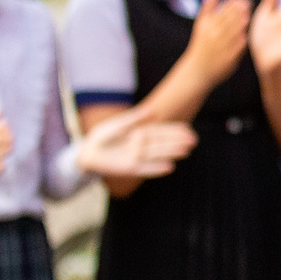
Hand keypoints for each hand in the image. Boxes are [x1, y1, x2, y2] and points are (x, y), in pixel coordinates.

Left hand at [73, 110, 195, 180]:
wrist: (87, 153)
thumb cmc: (101, 137)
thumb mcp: (117, 124)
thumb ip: (134, 119)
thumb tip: (152, 110)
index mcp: (140, 133)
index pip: (161, 131)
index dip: (174, 131)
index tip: (188, 130)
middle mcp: (142, 146)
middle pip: (163, 143)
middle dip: (178, 142)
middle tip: (193, 141)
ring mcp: (137, 158)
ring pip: (157, 154)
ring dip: (172, 153)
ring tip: (187, 151)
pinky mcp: (130, 169)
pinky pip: (146, 169)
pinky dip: (157, 169)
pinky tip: (170, 167)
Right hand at [175, 0, 251, 84]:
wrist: (198, 69)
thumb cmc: (202, 43)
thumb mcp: (202, 23)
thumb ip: (210, 5)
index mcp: (207, 26)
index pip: (220, 13)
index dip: (229, 4)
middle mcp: (212, 35)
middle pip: (224, 22)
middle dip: (235, 11)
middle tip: (246, 1)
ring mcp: (219, 47)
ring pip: (228, 35)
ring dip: (236, 25)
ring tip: (246, 15)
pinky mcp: (226, 59)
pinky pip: (231, 51)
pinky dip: (236, 43)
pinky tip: (243, 37)